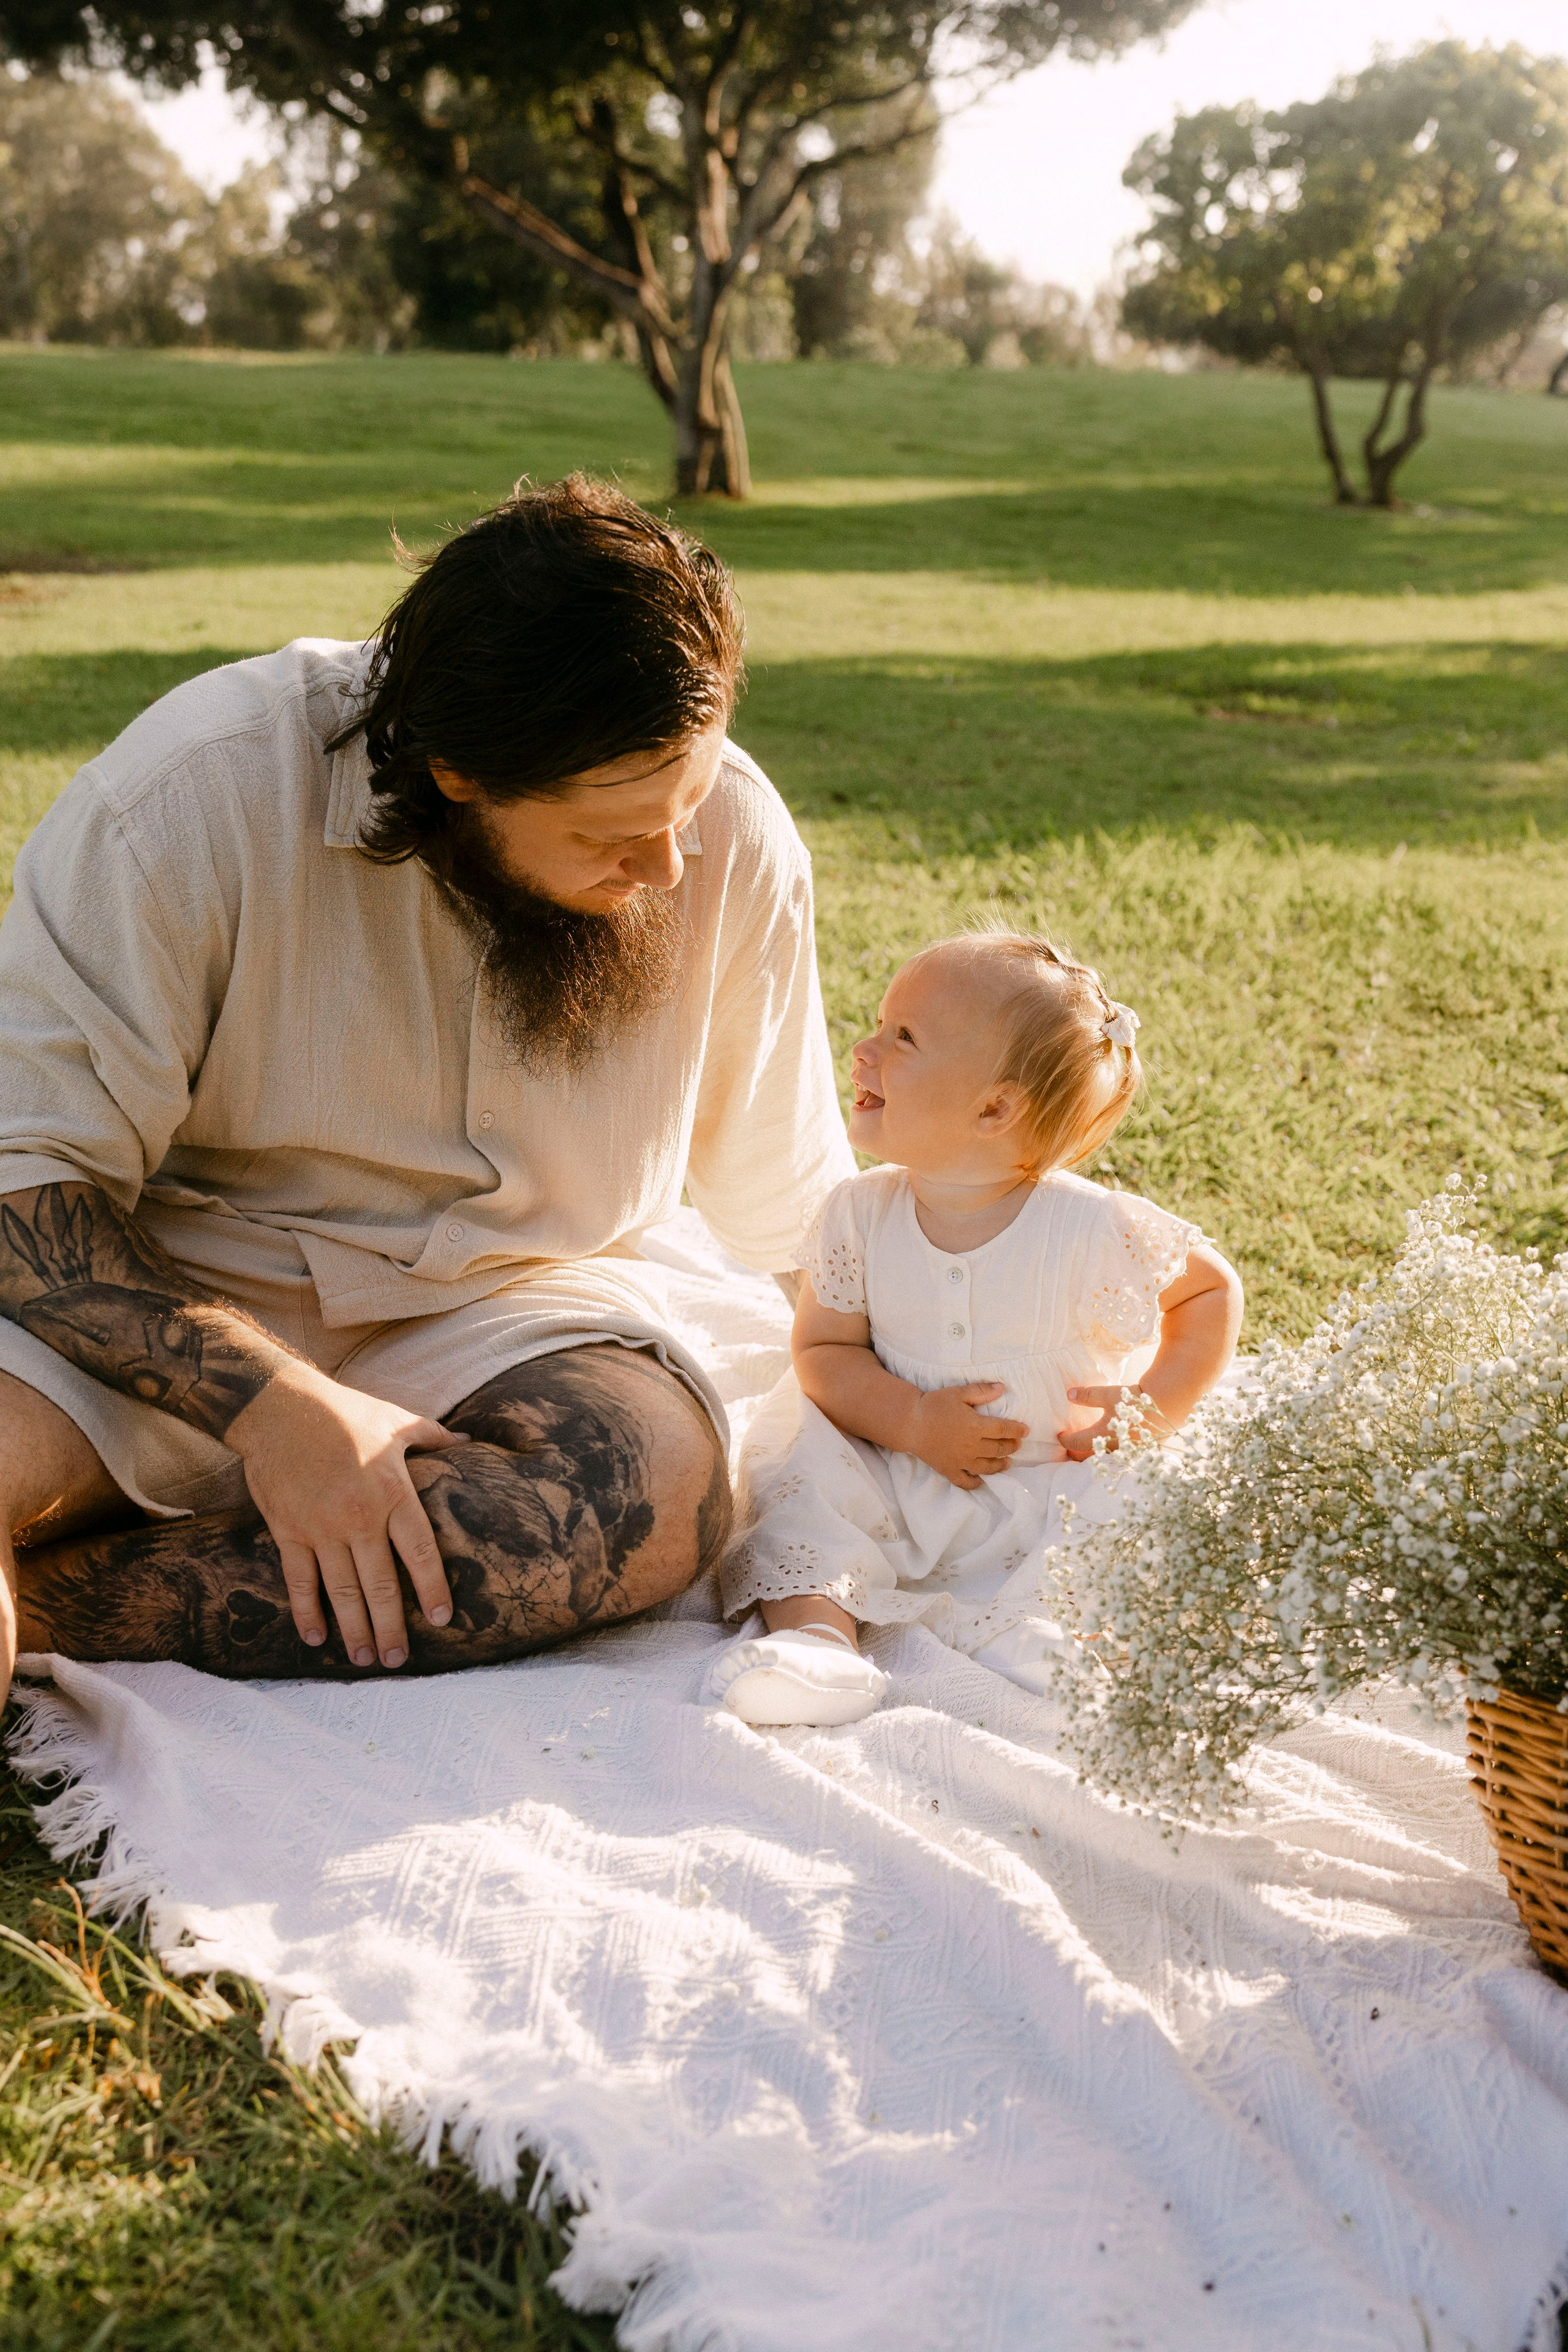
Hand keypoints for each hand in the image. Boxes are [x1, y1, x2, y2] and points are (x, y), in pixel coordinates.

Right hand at [226, 1361, 469, 1668]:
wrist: (279, 1407)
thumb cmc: (343, 1412)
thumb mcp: (395, 1419)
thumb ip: (433, 1437)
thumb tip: (468, 1442)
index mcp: (392, 1492)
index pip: (420, 1551)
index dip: (432, 1588)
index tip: (443, 1618)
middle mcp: (358, 1517)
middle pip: (381, 1584)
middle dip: (392, 1627)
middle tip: (398, 1659)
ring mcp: (321, 1527)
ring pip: (342, 1591)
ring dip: (354, 1628)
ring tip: (365, 1658)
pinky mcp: (288, 1530)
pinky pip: (299, 1580)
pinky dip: (307, 1611)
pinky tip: (316, 1638)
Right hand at [908, 1383, 1027, 1489]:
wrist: (909, 1423)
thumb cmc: (933, 1405)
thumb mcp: (957, 1393)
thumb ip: (981, 1391)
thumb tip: (1002, 1388)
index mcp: (975, 1426)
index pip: (1004, 1430)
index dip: (1017, 1430)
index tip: (1025, 1431)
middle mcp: (971, 1446)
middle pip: (999, 1449)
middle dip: (1011, 1446)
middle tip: (1016, 1444)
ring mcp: (961, 1461)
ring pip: (987, 1467)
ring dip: (1000, 1465)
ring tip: (1007, 1462)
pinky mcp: (949, 1470)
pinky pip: (966, 1482)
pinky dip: (976, 1483)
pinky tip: (982, 1480)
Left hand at [1057, 1385, 1171, 1461]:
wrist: (1166, 1405)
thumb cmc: (1135, 1400)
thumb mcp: (1109, 1394)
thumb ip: (1088, 1396)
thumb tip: (1069, 1394)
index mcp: (1102, 1436)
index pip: (1076, 1443)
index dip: (1066, 1440)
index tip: (1060, 1436)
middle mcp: (1111, 1448)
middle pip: (1087, 1458)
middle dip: (1075, 1455)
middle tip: (1067, 1451)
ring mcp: (1125, 1452)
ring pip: (1103, 1460)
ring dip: (1091, 1457)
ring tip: (1084, 1452)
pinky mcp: (1137, 1451)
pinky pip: (1117, 1457)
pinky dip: (1108, 1455)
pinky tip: (1108, 1449)